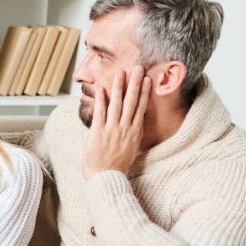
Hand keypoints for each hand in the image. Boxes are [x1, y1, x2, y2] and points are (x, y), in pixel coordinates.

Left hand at [83, 65, 151, 179]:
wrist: (105, 177)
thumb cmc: (116, 165)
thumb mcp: (131, 149)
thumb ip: (133, 135)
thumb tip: (137, 124)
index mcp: (134, 132)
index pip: (140, 108)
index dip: (144, 92)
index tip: (147, 79)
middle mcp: (125, 128)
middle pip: (131, 102)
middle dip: (135, 83)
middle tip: (138, 68)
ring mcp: (112, 129)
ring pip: (117, 104)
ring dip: (119, 87)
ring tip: (121, 72)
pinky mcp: (98, 132)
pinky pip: (100, 113)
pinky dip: (101, 100)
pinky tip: (101, 88)